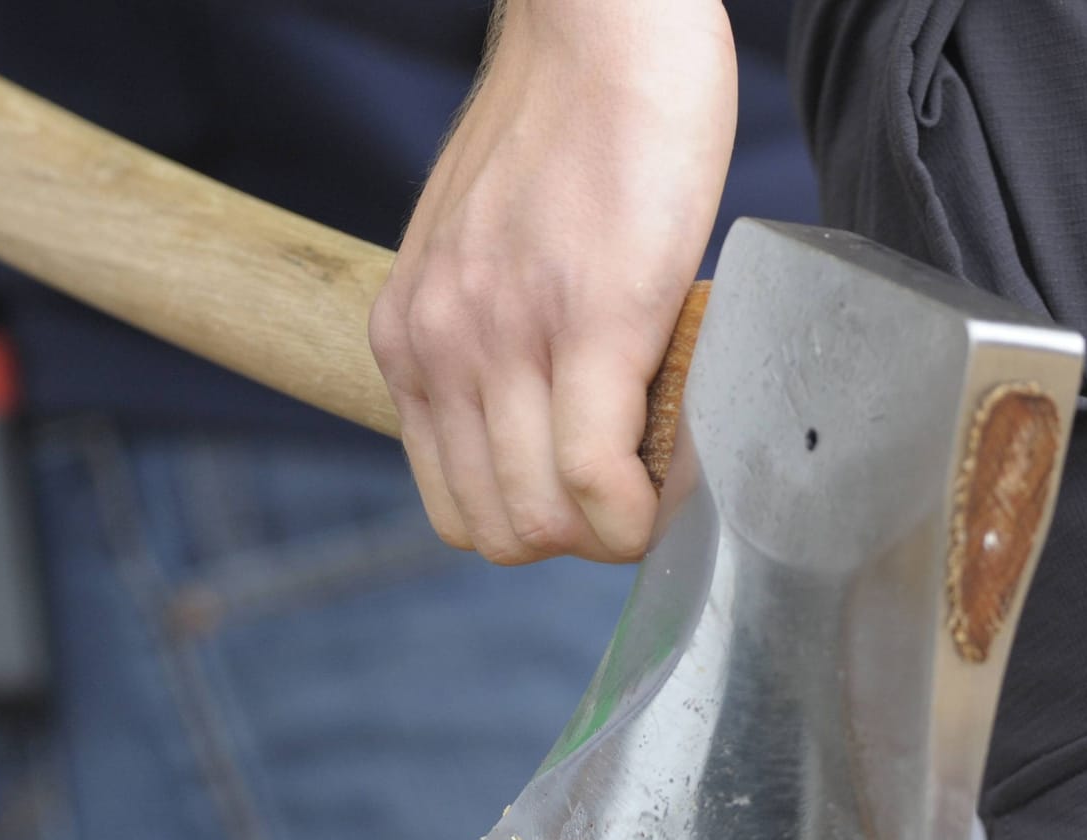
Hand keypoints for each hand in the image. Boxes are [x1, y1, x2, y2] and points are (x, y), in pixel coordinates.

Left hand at [370, 0, 736, 563]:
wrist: (601, 23)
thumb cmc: (568, 132)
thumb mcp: (485, 254)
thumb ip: (494, 343)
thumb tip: (554, 427)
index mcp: (409, 338)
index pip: (454, 507)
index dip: (537, 525)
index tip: (600, 498)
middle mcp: (437, 348)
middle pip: (495, 533)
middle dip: (576, 540)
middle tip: (640, 492)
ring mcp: (506, 337)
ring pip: (541, 523)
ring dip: (613, 530)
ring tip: (664, 476)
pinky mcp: (593, 319)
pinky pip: (596, 474)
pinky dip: (641, 509)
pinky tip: (677, 479)